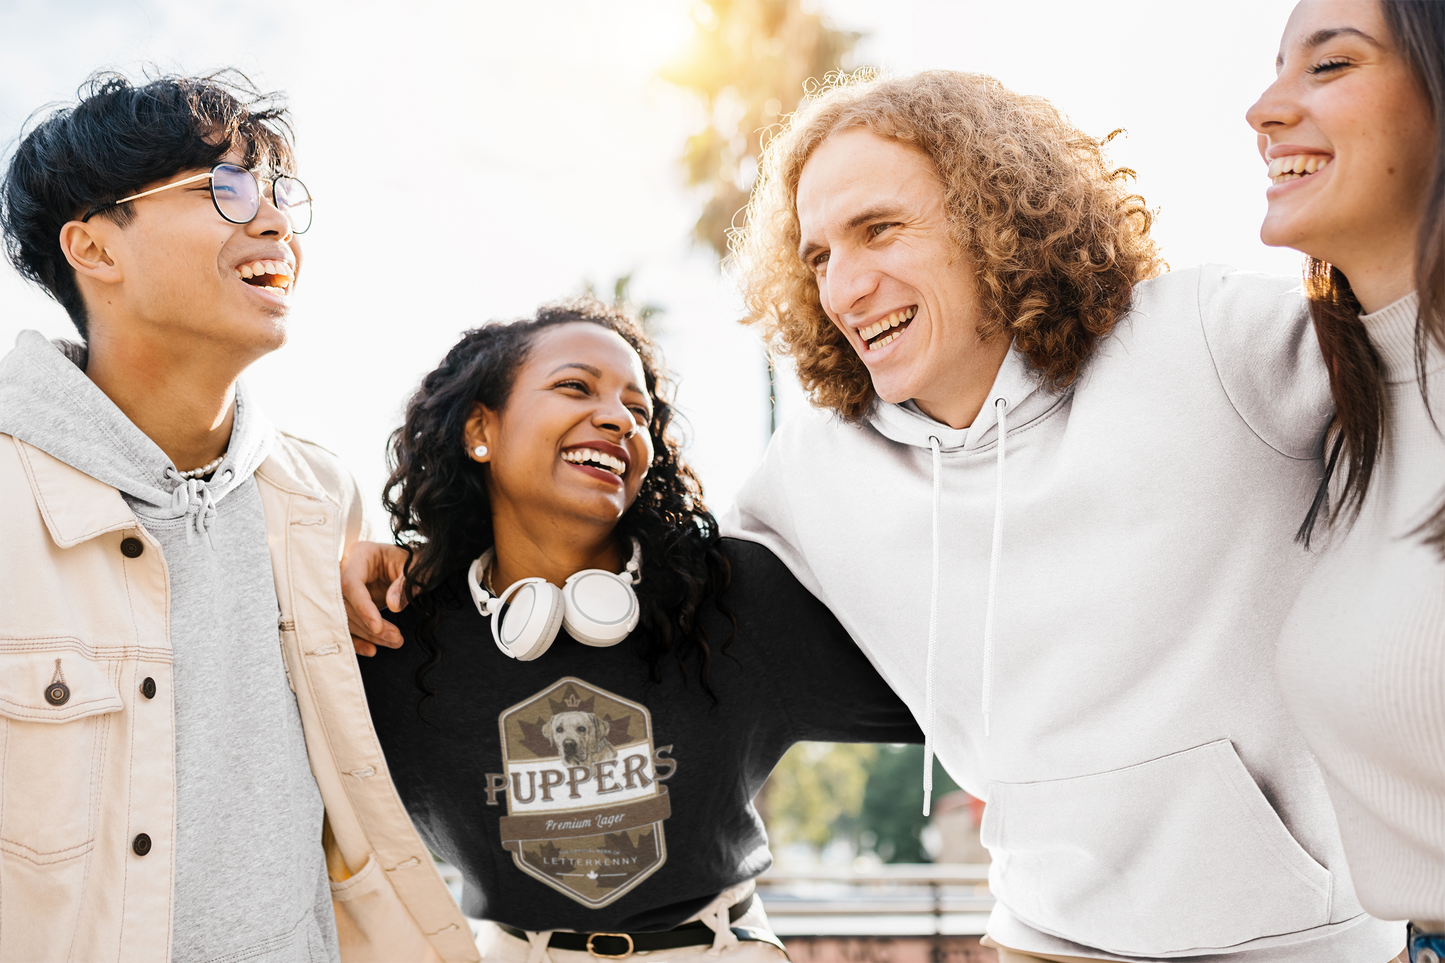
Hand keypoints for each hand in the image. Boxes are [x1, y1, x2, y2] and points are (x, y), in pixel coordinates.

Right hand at [341, 541, 409, 655]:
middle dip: (369, 626)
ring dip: (367, 635)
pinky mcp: (348, 604)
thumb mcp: (419, 568)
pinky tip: (371, 649)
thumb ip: (407, 584)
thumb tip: (393, 606)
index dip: (362, 606)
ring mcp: (344, 589)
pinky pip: (345, 624)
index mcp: (361, 554)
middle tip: (395, 638)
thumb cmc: (417, 561)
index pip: (350, 582)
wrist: (415, 563)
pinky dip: (356, 640)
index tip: (378, 627)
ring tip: (394, 641)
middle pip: (345, 603)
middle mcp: (347, 569)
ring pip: (344, 617)